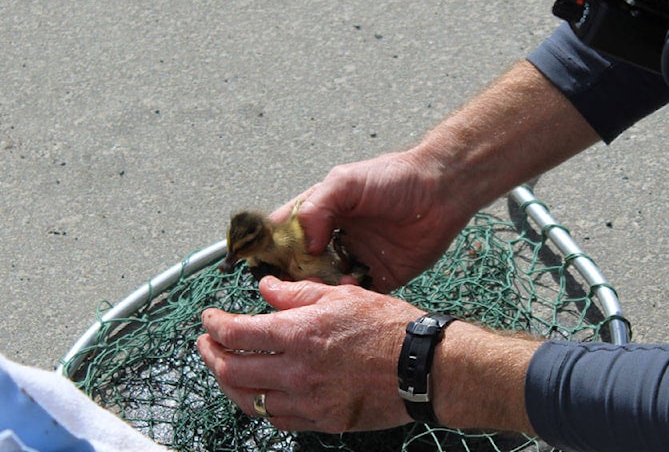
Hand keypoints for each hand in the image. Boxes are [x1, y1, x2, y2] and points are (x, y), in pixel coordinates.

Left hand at [197, 276, 421, 431]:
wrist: (423, 368)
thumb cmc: (390, 327)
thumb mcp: (344, 296)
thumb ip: (298, 293)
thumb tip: (266, 288)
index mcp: (299, 334)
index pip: (236, 332)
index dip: (214, 324)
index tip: (208, 318)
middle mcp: (296, 371)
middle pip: (231, 368)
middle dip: (210, 353)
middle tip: (205, 343)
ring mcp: (307, 401)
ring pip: (247, 399)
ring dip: (228, 382)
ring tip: (223, 368)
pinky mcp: (321, 421)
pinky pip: (276, 419)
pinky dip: (259, 405)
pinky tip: (259, 393)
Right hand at [269, 150, 477, 290]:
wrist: (443, 190)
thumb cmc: (395, 177)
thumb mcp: (346, 181)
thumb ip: (317, 207)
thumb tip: (304, 245)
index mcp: (322, 213)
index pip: (285, 235)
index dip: (270, 251)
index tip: (258, 267)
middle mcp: (335, 238)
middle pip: (301, 267)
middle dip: (292, 280)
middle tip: (286, 290)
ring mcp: (357, 258)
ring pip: (327, 286)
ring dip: (320, 293)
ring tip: (318, 293)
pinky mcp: (381, 276)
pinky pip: (358, 296)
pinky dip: (350, 301)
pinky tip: (349, 294)